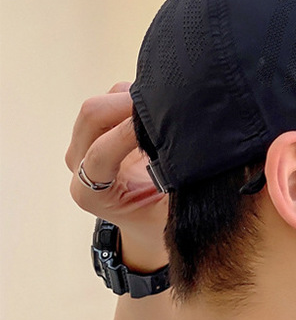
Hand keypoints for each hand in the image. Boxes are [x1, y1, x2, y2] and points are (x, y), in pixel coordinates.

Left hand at [65, 82, 167, 272]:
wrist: (150, 223)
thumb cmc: (161, 220)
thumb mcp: (172, 213)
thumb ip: (176, 185)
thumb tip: (190, 153)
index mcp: (91, 193)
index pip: (100, 152)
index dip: (127, 133)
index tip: (162, 123)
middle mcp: (80, 165)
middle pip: (92, 115)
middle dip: (129, 104)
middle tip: (169, 106)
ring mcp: (85, 144)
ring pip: (103, 102)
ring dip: (133, 100)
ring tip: (166, 112)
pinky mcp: (98, 128)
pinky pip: (113, 98)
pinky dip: (136, 97)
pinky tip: (159, 112)